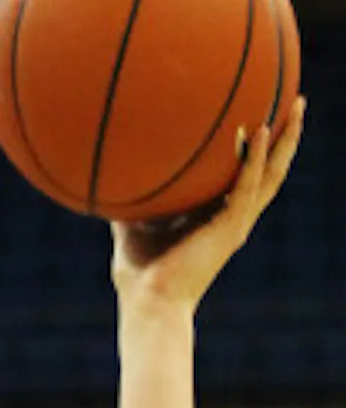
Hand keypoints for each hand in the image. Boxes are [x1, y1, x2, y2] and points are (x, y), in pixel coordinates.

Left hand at [112, 96, 304, 311]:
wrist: (149, 304)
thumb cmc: (140, 278)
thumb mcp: (131, 232)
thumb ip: (130, 208)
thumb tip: (111, 183)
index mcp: (218, 220)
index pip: (246, 178)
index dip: (257, 150)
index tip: (261, 117)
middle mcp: (234, 219)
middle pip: (271, 170)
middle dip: (285, 137)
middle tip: (295, 103)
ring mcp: (236, 223)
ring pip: (273, 174)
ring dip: (285, 139)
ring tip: (296, 105)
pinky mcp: (230, 228)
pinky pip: (249, 186)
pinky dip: (256, 158)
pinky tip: (260, 130)